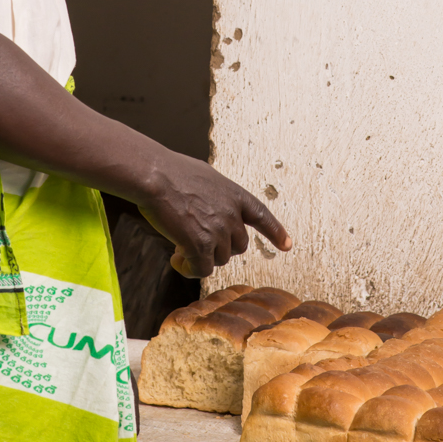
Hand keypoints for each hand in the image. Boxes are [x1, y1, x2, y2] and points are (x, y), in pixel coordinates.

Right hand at [135, 151, 291, 277]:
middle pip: (238, 246)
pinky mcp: (200, 244)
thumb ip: (217, 196)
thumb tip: (212, 208)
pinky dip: (189, 268)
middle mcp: (232, 214)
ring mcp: (218, 230)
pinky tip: (177, 260)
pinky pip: (202, 269)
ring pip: (219, 259)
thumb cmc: (172, 172)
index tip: (287, 245)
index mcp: (235, 195)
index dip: (276, 232)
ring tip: (180, 247)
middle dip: (220, 248)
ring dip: (202, 257)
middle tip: (195, 242)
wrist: (155, 175)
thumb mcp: (206, 178)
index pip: (262, 216)